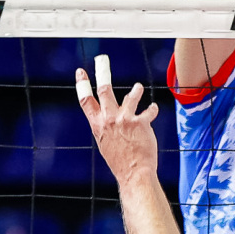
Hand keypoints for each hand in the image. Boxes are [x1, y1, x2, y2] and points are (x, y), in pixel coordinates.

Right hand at [75, 56, 159, 183]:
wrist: (133, 174)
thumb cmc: (120, 161)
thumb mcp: (106, 143)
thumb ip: (107, 126)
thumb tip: (110, 115)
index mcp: (98, 125)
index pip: (86, 101)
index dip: (82, 85)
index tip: (80, 72)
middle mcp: (109, 120)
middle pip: (104, 90)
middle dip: (102, 72)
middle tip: (101, 59)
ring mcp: (124, 119)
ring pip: (130, 95)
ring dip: (136, 90)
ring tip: (138, 87)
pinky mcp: (140, 122)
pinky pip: (149, 110)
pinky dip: (152, 109)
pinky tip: (154, 109)